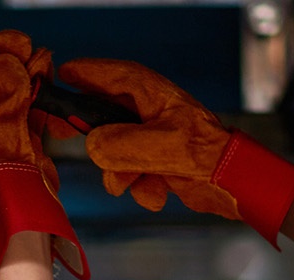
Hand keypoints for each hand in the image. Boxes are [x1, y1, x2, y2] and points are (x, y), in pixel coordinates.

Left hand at [0, 29, 89, 279]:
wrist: (28, 205)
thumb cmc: (2, 175)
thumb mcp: (0, 124)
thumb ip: (4, 90)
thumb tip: (5, 63)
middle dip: (4, 62)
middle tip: (14, 44)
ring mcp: (1, 138)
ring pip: (12, 96)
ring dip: (25, 73)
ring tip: (35, 54)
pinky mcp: (24, 143)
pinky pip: (30, 110)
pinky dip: (38, 91)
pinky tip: (44, 72)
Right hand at [56, 58, 293, 246]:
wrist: (232, 184)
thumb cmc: (206, 154)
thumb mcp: (158, 147)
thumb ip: (118, 145)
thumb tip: (93, 148)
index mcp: (151, 94)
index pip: (111, 75)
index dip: (85, 74)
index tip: (62, 76)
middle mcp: (148, 112)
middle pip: (103, 114)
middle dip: (92, 135)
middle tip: (61, 131)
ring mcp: (151, 137)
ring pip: (114, 152)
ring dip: (122, 173)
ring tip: (138, 182)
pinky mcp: (156, 161)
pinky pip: (131, 173)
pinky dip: (141, 186)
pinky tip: (159, 192)